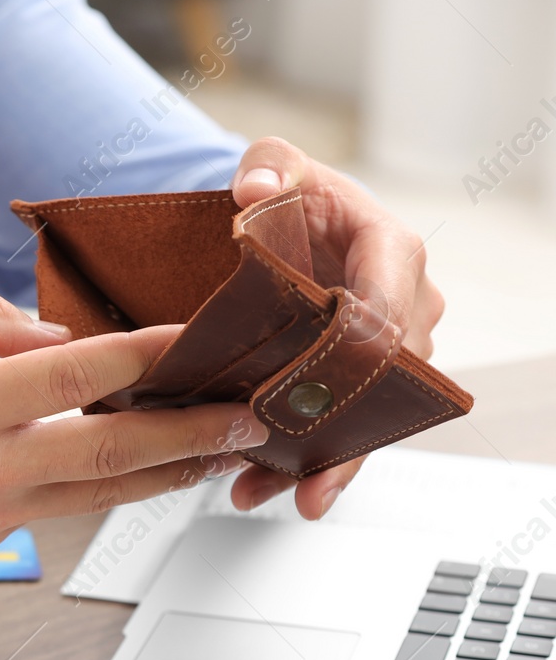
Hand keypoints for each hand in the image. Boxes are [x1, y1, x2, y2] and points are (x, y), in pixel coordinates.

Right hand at [0, 293, 267, 558]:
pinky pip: (57, 507)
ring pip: (99, 495)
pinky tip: (133, 465)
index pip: (75, 375)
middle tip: (252, 417)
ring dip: (168, 474)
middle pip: (112, 452)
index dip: (146, 355)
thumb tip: (54, 335)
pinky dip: (103, 485)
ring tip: (223, 454)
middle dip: (194, 434)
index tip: (198, 338)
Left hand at [227, 136, 446, 519]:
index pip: (384, 303)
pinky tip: (273, 486)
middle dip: (342, 423)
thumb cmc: (291, 195)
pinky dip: (312, 460)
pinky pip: (349, 425)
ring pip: (369, 413)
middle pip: (384, 376)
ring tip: (274, 492)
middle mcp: (405, 303)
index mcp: (391, 250)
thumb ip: (266, 167)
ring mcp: (389, 348)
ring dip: (323, 459)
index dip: (358, 346)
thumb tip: (254, 188)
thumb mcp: (276, 167)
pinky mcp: (363, 379)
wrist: (290, 225)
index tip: (323, 380)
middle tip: (296, 463)